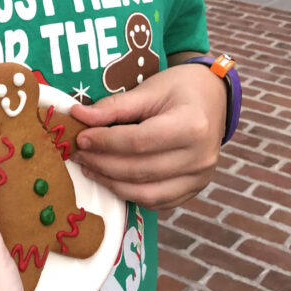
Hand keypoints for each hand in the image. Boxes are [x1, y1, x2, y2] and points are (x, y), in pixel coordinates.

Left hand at [72, 64, 225, 209]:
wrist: (213, 99)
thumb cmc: (180, 89)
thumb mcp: (149, 89)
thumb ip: (115, 106)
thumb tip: (79, 116)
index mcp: (191, 126)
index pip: (139, 141)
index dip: (105, 142)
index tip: (81, 138)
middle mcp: (200, 157)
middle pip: (140, 170)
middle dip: (102, 164)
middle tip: (78, 154)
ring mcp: (200, 178)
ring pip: (146, 193)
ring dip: (112, 183)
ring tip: (90, 167)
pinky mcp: (194, 190)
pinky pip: (157, 201)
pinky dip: (130, 194)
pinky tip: (112, 179)